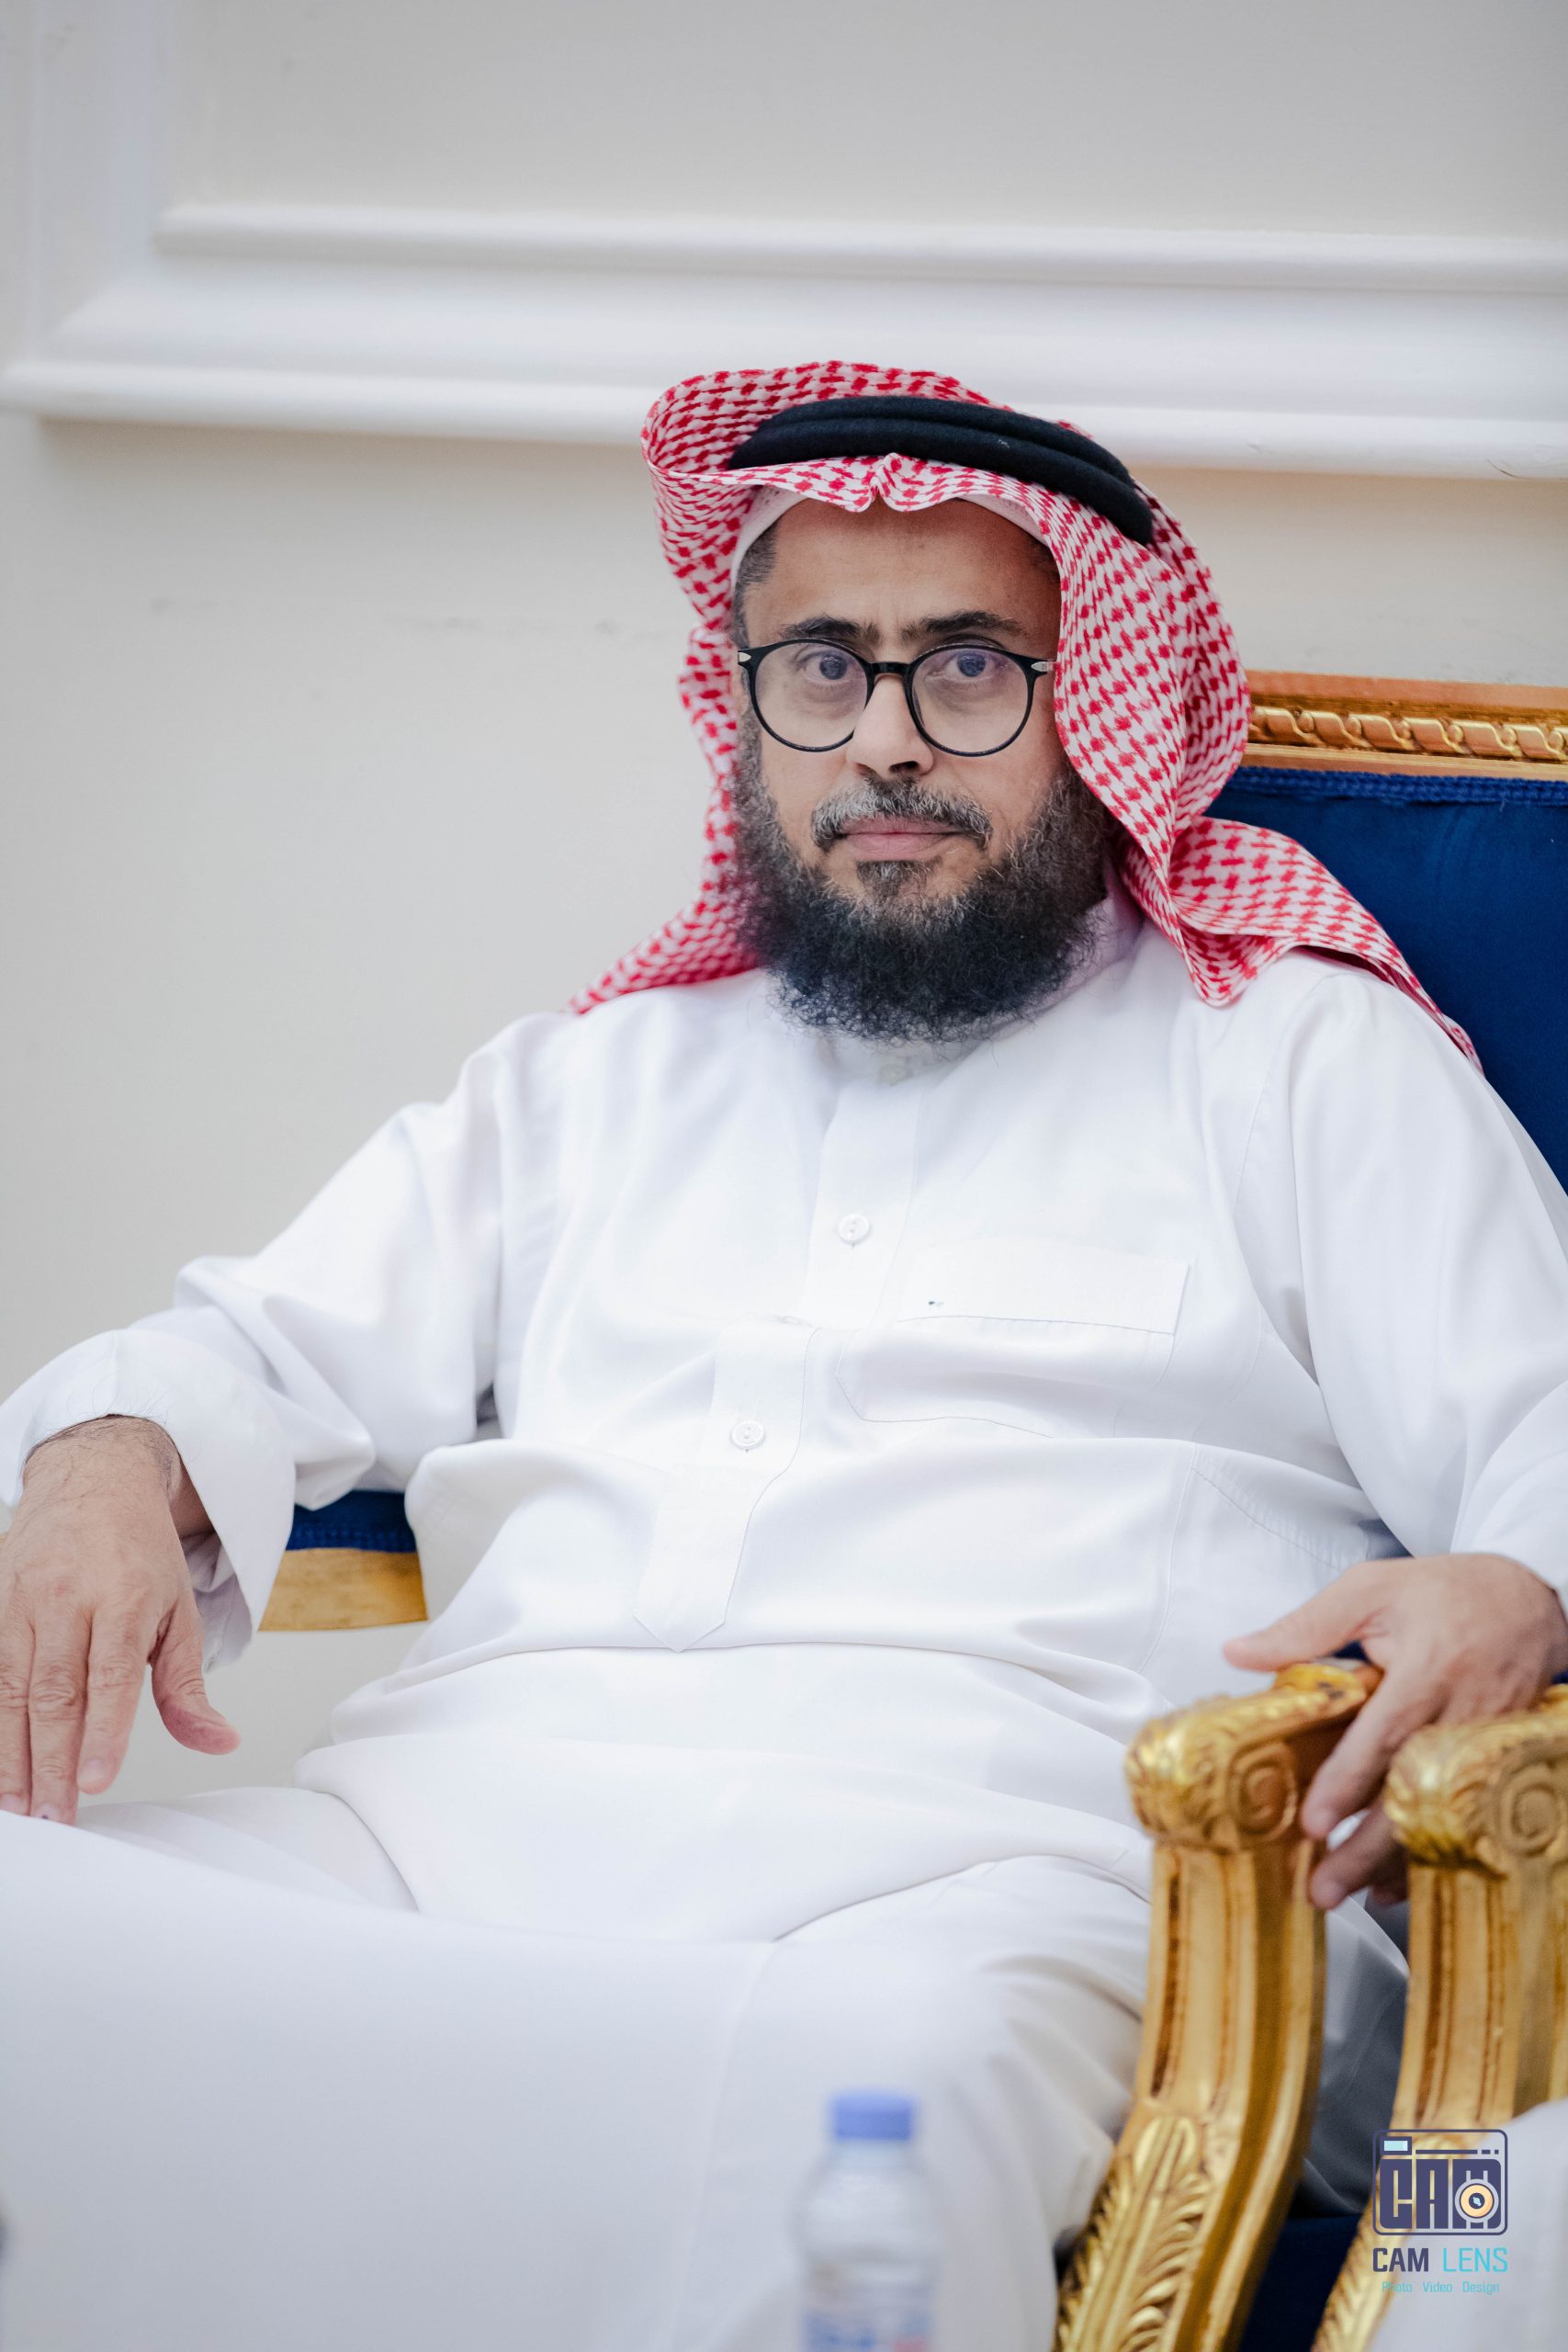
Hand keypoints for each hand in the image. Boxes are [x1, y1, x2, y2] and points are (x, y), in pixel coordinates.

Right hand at [0, 1418, 236, 1823]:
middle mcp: (67, 1600)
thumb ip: (187, 1685)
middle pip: (55, 1692)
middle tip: (55, 1817)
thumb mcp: (179, 1610)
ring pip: (12, 1689)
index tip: (95, 1781)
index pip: (109, 1675)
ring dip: (12, 1755)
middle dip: (51, 1761)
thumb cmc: (140, 1551)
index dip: (101, 1731)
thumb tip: (218, 1742)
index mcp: (123, 1598)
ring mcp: (24, 1603)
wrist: (92, 1479)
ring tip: (20, 1808)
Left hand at [1223, 1553, 1567, 1910]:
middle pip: (1411, 1793)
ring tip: (1354, 1896)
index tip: (1314, 1823)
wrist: (1530, 1599)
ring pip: (1439, 1815)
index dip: (1348, 1784)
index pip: (1383, 1735)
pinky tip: (1396, 1880)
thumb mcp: (1371, 1589)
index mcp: (1428, 1669)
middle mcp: (1462, 1713)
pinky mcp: (1497, 1761)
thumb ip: (1305, 1626)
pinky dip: (1431, 1850)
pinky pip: (1463, 1816)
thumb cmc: (1446, 1591)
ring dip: (1395, 1860)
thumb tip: (1238, 1652)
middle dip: (1366, 1848)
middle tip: (1323, 1887)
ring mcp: (1485, 1743)